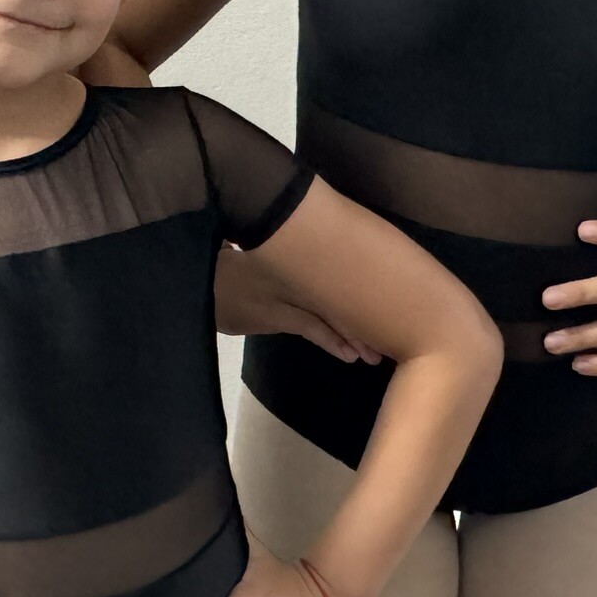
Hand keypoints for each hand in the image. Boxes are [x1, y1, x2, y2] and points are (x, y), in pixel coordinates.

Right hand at [215, 248, 380, 363]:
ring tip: (375, 354)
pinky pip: (310, 328)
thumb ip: (293, 243)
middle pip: (341, 290)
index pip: (340, 264)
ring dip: (353, 333)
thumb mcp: (263, 243)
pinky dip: (331, 342)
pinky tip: (349, 356)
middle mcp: (297, 268)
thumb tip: (312, 240)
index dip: (368, 281)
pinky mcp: (274, 314)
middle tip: (397, 331)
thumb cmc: (229, 258)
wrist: (199, 276)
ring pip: (330, 311)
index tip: (395, 294)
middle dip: (368, 312)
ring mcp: (286, 291)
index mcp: (297, 248)